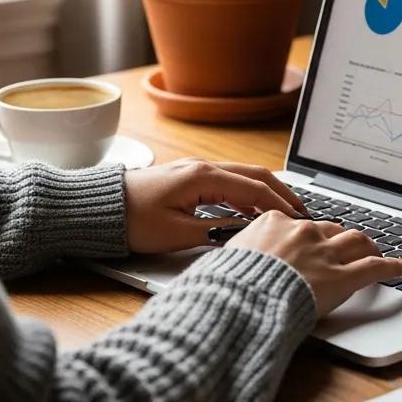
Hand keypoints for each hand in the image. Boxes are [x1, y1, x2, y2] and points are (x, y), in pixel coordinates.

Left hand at [124, 157, 308, 253]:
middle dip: (282, 193)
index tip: (299, 220)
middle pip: (255, 175)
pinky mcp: (188, 177)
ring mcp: (195, 169)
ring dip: (266, 192)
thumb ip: (217, 232)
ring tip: (285, 211)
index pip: (254, 189)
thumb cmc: (132, 220)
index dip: (280, 205)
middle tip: (303, 212)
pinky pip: (228, 180)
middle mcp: (202, 167)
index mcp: (203, 177)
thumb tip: (246, 233)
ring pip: (242, 176)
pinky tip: (253, 209)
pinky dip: (248, 192)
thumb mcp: (178, 233)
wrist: (98, 208)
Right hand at [225, 211, 401, 316]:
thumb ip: (240, 253)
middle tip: (347, 245)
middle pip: (330, 229)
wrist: (239, 301)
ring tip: (375, 250)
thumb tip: (232, 259)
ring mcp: (324, 254)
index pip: (298, 224)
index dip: (307, 235)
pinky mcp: (341, 278)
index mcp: (273, 221)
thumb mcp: (226, 258)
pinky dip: (390, 266)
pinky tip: (401, 268)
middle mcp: (303, 232)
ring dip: (368, 245)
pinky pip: (373, 268)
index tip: (309, 241)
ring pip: (356, 241)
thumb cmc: (227, 285)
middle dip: (340, 237)